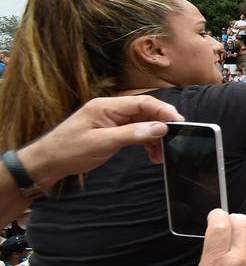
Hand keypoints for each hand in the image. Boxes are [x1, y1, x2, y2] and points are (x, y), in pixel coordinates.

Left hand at [21, 96, 184, 187]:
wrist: (46, 163)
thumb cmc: (68, 151)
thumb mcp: (102, 143)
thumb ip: (132, 134)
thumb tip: (160, 128)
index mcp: (106, 106)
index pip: (143, 102)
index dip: (163, 111)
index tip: (179, 123)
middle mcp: (110, 109)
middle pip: (145, 111)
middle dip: (162, 124)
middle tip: (175, 140)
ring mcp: (111, 120)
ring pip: (142, 122)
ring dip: (154, 136)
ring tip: (161, 154)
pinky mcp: (110, 131)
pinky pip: (134, 131)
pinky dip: (145, 141)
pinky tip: (151, 154)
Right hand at [189, 209, 245, 265]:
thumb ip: (209, 252)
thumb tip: (217, 232)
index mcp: (216, 262)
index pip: (220, 225)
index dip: (217, 216)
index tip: (216, 216)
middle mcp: (240, 258)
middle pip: (241, 221)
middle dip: (233, 221)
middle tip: (228, 229)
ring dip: (243, 239)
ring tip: (237, 255)